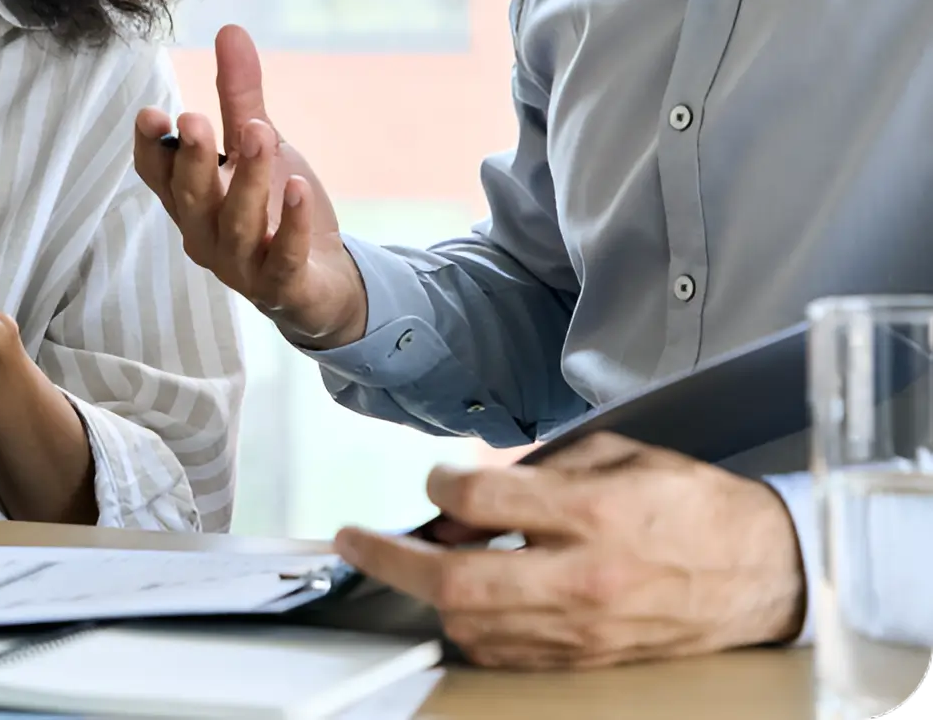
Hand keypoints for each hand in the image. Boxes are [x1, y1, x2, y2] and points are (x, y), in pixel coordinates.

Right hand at [134, 24, 367, 348]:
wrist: (323, 279)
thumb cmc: (275, 208)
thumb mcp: (258, 143)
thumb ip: (240, 95)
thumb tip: (230, 28)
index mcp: (192, 199)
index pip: (158, 175)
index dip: (151, 148)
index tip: (153, 113)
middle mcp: (206, 234)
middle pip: (190, 198)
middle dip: (192, 159)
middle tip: (195, 119)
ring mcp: (242, 265)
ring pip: (236, 224)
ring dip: (247, 179)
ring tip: (260, 134)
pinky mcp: (282, 286)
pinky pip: (282, 258)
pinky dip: (291, 225)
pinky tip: (300, 189)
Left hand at [333, 433, 805, 669]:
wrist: (759, 571)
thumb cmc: (688, 500)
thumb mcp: (615, 454)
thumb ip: (537, 473)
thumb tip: (467, 497)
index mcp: (592, 512)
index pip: (482, 501)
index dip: (440, 485)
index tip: (435, 479)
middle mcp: (582, 577)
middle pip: (458, 581)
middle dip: (391, 560)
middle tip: (354, 540)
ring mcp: (582, 629)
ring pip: (472, 626)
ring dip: (425, 595)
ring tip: (406, 564)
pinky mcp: (587, 659)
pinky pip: (506, 653)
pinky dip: (468, 626)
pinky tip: (457, 598)